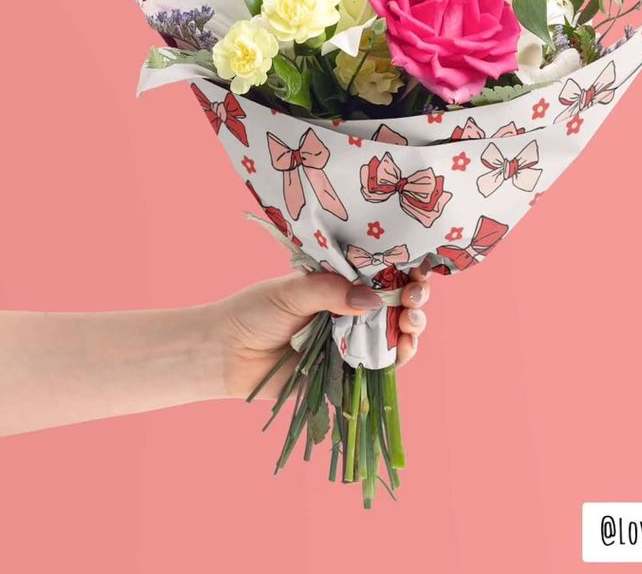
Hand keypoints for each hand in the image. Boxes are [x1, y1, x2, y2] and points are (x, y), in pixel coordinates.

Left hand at [212, 269, 430, 400]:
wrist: (225, 355)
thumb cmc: (254, 312)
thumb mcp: (292, 291)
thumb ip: (331, 291)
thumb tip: (374, 298)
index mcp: (340, 282)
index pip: (383, 272)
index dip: (404, 270)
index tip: (415, 270)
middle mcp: (351, 309)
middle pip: (397, 302)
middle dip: (414, 298)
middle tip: (412, 298)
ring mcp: (352, 341)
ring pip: (395, 333)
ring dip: (412, 326)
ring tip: (410, 322)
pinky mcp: (347, 371)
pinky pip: (381, 366)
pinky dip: (398, 357)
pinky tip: (403, 347)